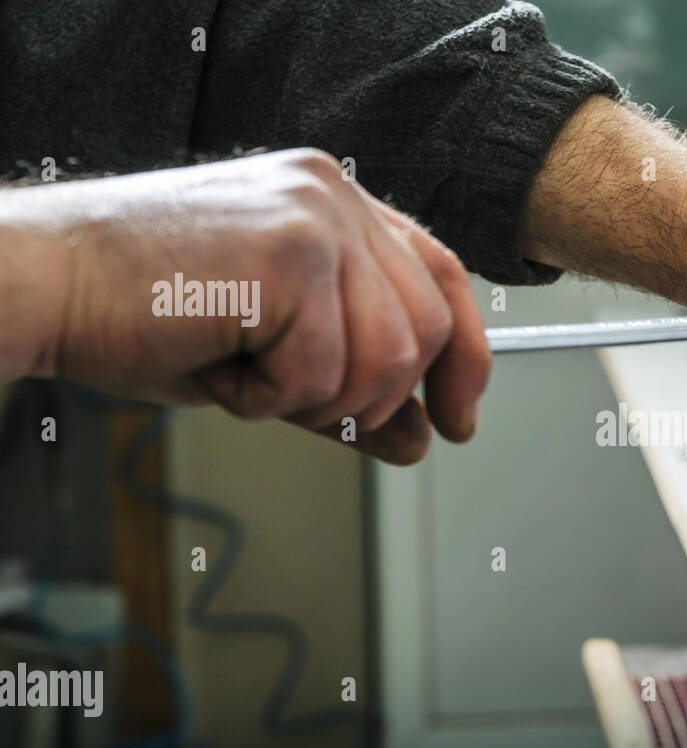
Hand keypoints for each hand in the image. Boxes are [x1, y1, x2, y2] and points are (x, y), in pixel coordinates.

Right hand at [1, 148, 489, 463]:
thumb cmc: (141, 310)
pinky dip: (268, 396)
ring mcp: (315, 217)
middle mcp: (333, 195)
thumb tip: (422, 434)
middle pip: (427, 330)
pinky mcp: (289, 253)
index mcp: (333, 202)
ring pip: (389, 358)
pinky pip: (323, 372)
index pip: (444, 277)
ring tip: (245, 369)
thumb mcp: (271, 354)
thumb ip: (354, 385)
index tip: (457, 418)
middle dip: (372, 395)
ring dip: (315, 398)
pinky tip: (218, 361)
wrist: (43, 285)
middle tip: (295, 397)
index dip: (464, 357)